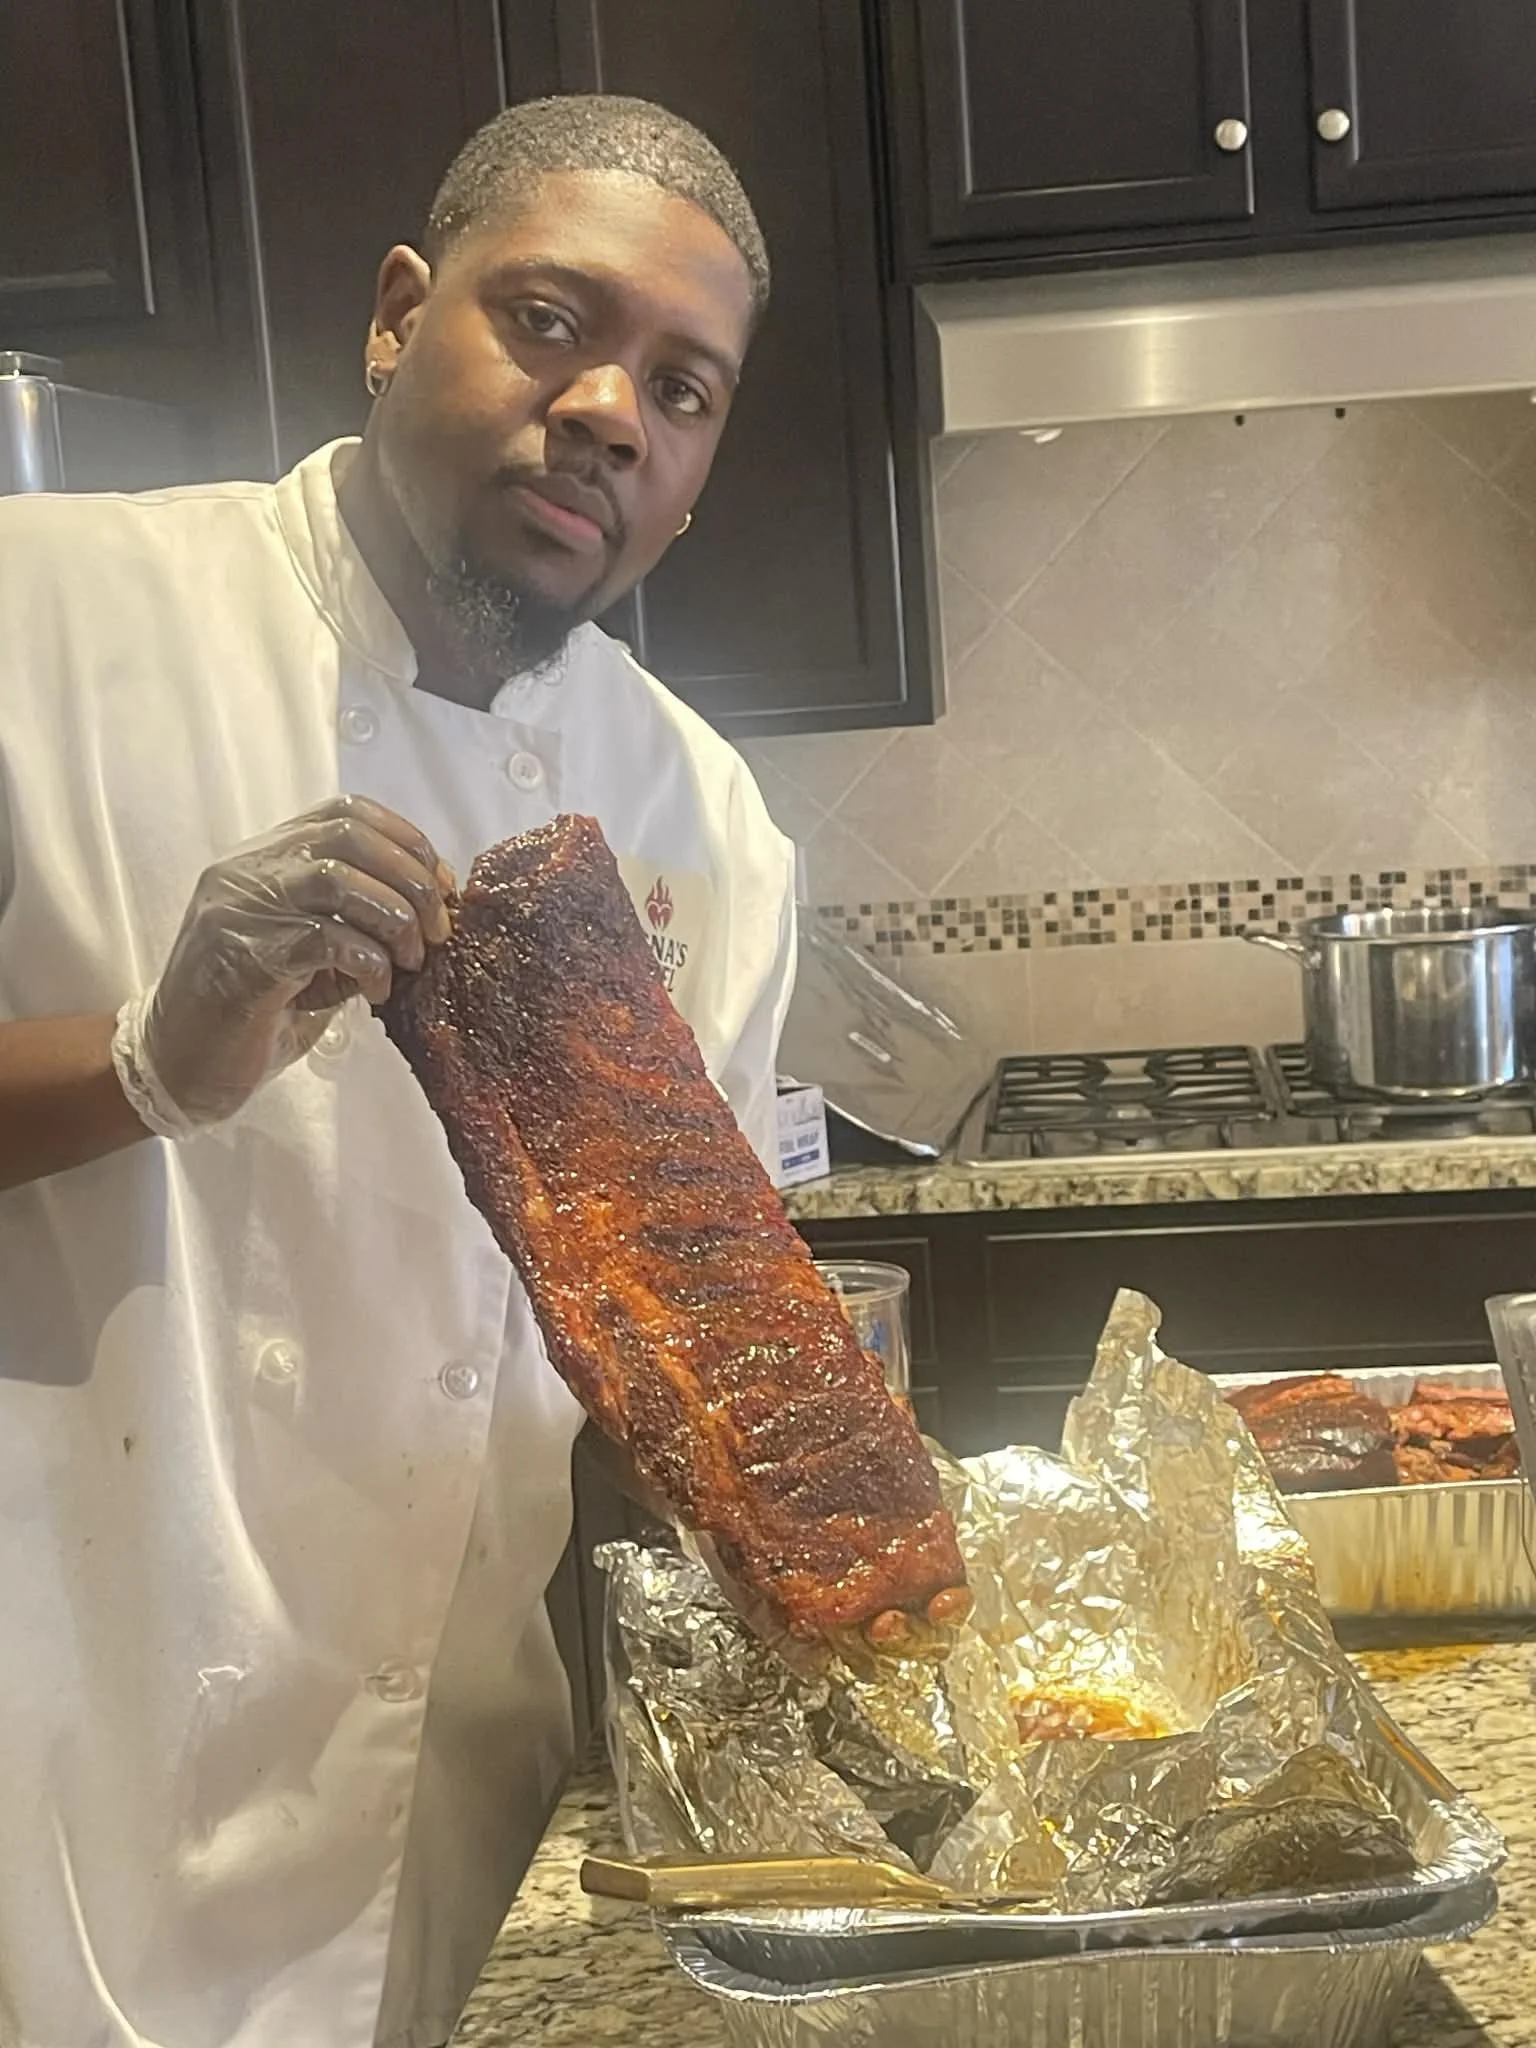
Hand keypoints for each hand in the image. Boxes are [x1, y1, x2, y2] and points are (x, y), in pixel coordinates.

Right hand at [119, 795, 453, 1131]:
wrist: (182, 1067)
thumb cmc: (254, 1013)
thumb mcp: (313, 954)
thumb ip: (356, 920)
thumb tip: (431, 908)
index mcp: (263, 858)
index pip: (346, 813)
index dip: (406, 841)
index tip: (440, 884)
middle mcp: (246, 872)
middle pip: (348, 836)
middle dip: (411, 880)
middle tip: (436, 930)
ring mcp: (240, 910)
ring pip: (337, 879)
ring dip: (393, 918)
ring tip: (409, 961)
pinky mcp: (244, 958)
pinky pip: (325, 939)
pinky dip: (369, 962)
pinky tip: (376, 991)